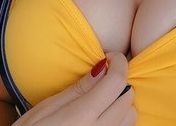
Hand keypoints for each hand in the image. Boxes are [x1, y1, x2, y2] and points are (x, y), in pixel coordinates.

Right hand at [13, 52, 135, 124]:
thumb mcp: (44, 110)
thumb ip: (77, 90)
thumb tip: (101, 68)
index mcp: (83, 116)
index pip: (117, 81)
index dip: (118, 62)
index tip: (109, 57)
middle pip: (128, 98)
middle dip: (119, 82)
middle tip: (101, 78)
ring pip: (131, 118)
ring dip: (121, 104)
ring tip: (102, 100)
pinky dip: (119, 122)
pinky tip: (102, 118)